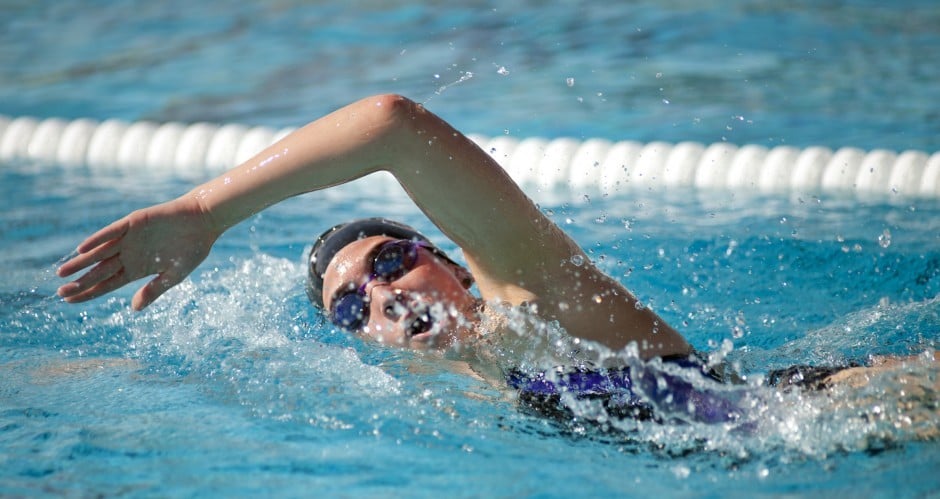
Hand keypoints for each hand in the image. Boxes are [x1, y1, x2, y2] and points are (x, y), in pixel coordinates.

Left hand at [57, 196, 219, 309]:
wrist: (203, 220)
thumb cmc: (192, 248)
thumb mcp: (174, 275)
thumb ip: (153, 290)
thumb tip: (134, 309)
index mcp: (137, 269)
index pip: (107, 283)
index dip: (89, 292)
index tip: (70, 301)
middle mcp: (129, 254)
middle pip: (99, 270)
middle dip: (80, 281)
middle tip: (59, 292)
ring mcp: (129, 238)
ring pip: (99, 252)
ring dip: (81, 262)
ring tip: (62, 273)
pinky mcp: (133, 222)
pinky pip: (111, 232)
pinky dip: (97, 239)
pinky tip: (82, 248)